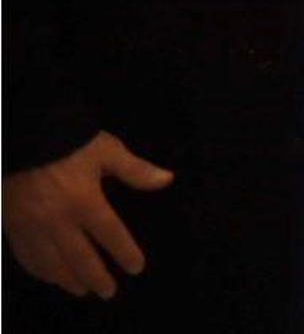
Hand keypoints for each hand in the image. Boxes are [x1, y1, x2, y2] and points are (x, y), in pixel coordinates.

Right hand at [2, 131, 173, 298]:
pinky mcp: (11, 225)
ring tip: (81, 290)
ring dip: (67, 279)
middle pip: (80, 258)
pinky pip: (25, 256)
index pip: (110, 235)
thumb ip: (135, 170)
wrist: (24, 133)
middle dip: (97, 277)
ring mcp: (30, 225)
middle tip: (109, 292)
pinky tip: (49, 276)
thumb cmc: (69, 140)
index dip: (125, 253)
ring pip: (51, 263)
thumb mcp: (106, 150)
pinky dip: (39, 270)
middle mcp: (57, 220)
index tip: (137, 267)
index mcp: (84, 201)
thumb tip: (166, 180)